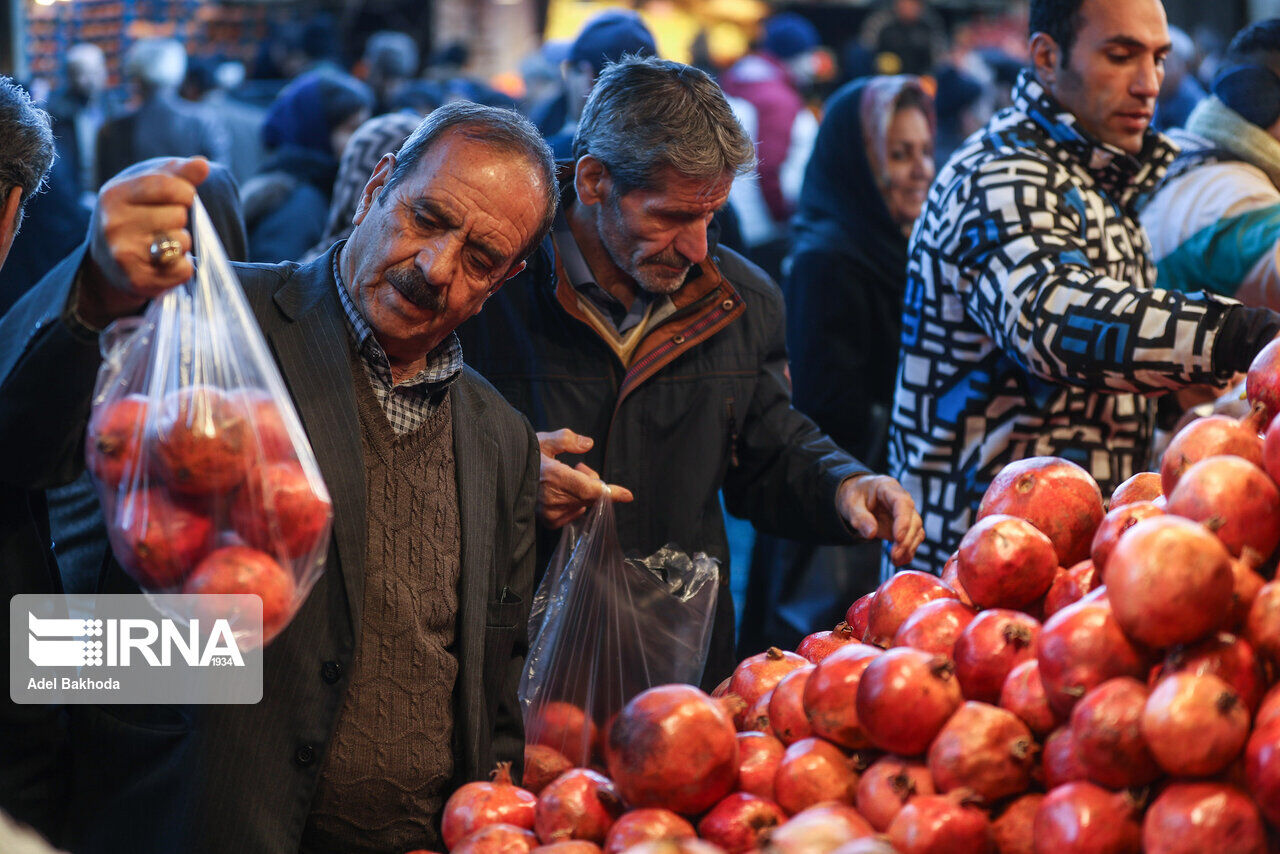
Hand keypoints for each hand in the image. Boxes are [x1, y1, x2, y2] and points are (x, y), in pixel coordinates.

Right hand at [78, 157, 210, 327]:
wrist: (108, 264)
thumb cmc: (135, 217)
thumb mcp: (149, 188)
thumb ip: (178, 174)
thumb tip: (202, 164)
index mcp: (114, 194)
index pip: (167, 186)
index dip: (185, 192)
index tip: (182, 197)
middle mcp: (113, 224)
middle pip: (178, 215)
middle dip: (179, 220)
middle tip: (162, 227)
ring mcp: (122, 254)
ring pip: (181, 242)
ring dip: (181, 245)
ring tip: (160, 245)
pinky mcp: (136, 280)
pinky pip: (183, 270)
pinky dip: (182, 268)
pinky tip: (163, 265)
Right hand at [536, 428, 633, 528]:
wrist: (504, 474)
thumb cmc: (526, 455)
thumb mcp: (543, 440)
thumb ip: (567, 439)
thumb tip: (589, 443)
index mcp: (554, 476)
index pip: (590, 489)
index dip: (610, 492)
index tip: (628, 495)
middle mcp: (552, 498)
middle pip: (590, 496)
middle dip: (593, 481)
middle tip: (579, 466)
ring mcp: (549, 512)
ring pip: (584, 504)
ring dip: (583, 492)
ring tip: (565, 478)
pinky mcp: (547, 522)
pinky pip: (574, 514)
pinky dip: (575, 503)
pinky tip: (561, 492)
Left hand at [837, 474, 923, 566]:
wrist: (858, 496)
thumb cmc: (855, 496)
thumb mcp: (850, 504)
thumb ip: (859, 517)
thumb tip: (871, 534)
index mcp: (888, 488)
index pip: (902, 503)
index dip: (903, 521)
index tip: (897, 538)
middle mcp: (902, 500)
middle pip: (913, 519)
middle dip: (906, 539)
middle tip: (894, 555)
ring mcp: (906, 513)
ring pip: (916, 530)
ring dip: (908, 547)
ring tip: (895, 560)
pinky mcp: (905, 526)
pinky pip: (912, 538)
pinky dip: (908, 551)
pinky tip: (899, 561)